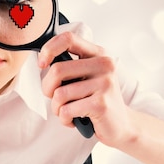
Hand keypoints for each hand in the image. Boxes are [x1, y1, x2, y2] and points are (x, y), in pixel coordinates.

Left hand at [38, 30, 137, 146]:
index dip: (48, 49)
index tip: (41, 64)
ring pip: (59, 94)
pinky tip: (74, 120)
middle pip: (57, 70)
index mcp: (98, 54)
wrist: (121, 125)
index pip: (68, 38)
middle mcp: (104, 65)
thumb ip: (69, 66)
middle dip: (47, 88)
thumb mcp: (86, 77)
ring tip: (68, 112)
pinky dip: (64, 119)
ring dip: (57, 108)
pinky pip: (66, 110)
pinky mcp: (101, 104)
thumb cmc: (96, 100)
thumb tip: (43, 61)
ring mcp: (104, 84)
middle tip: (55, 98)